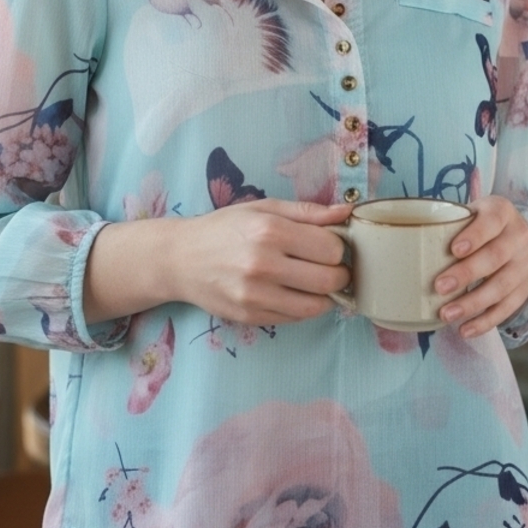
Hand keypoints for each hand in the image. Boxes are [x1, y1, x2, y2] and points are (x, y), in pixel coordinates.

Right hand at [172, 199, 351, 324]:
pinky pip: (294, 318)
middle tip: (331, 266)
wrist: (181, 259)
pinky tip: (294, 292)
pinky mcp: (250, 317)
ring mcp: (256, 296)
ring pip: (316, 305)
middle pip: (329, 279)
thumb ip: (307, 212)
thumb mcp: (263, 208)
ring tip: (316, 281)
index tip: (330, 245)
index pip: (330, 248)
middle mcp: (263, 265)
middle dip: (339, 274)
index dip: (338, 246)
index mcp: (269, 231)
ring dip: (325, 295)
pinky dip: (303, 307)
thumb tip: (347, 212)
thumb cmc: (224, 228)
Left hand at [434, 195, 527, 338]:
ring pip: (501, 287)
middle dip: (466, 274)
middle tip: (439, 286)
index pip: (492, 220)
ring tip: (446, 314)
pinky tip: (465, 330)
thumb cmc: (482, 224)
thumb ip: (446, 221)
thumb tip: (398, 239)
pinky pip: (507, 308)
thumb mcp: (471, 213)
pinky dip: (485, 321)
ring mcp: (525, 265)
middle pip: (495, 257)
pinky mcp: (526, 288)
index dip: (475, 235)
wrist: (521, 239)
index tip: (454, 249)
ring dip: (472, 303)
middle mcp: (519, 237)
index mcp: (502, 212)